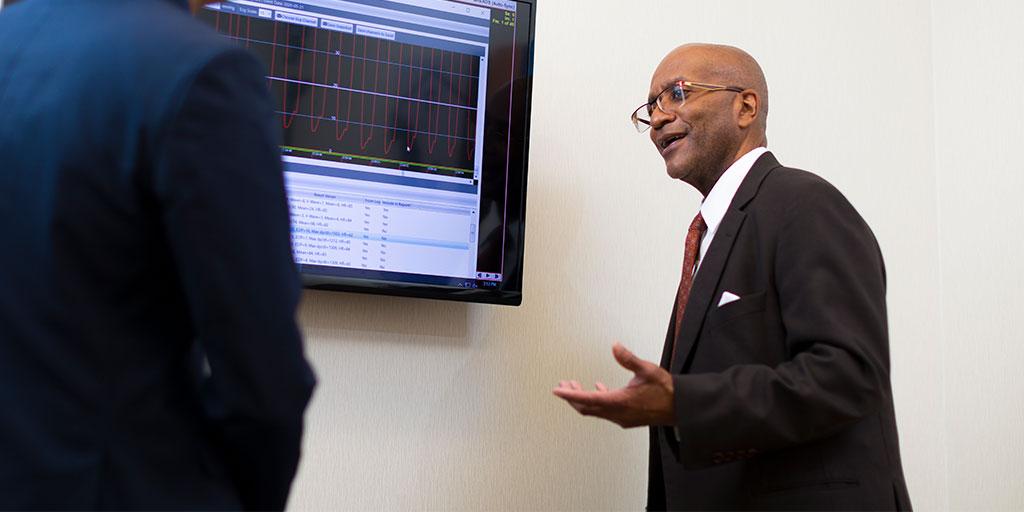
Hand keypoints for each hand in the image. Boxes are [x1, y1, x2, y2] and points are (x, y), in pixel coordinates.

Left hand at [552, 343, 674, 427]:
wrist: (681, 408)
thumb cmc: (665, 390)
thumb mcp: (646, 369)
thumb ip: (628, 359)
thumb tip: (615, 346)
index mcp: (620, 402)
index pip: (588, 400)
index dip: (570, 395)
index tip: (557, 391)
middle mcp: (618, 413)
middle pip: (586, 408)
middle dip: (572, 398)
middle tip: (562, 386)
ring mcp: (621, 418)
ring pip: (595, 411)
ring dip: (583, 400)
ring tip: (574, 387)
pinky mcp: (626, 418)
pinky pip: (605, 412)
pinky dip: (597, 401)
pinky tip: (599, 389)